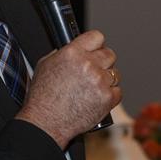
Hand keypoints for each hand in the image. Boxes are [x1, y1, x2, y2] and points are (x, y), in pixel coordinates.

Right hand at [16, 30, 120, 147]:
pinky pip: (118, 91)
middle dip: (103, 62)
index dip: (96, 44)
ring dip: (106, 80)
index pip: (96, 37)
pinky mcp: (107, 98)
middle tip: (94, 71)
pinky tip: (96, 99)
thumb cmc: (43, 97)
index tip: (96, 49)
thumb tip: (76, 48)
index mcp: (72, 53)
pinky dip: (109, 96)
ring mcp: (99, 81)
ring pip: (115, 73)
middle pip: (110, 54)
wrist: (46, 122)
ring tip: (92, 89)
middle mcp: (88, 64)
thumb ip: (63, 53)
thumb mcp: (45, 65)